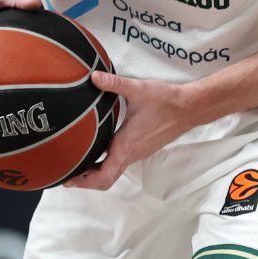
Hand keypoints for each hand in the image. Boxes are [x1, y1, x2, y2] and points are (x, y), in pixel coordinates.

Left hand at [65, 71, 202, 190]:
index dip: (84, 181)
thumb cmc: (166, 101)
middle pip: (106, 180)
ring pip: (114, 172)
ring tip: (79, 163)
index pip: (104, 175)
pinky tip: (99, 151)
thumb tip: (94, 77)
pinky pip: (121, 163)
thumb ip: (114, 83)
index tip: (69, 178)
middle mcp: (131, 154)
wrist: (189, 107)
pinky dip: (106, 165)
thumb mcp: (138, 89)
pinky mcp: (142, 149)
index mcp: (126, 145)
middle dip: (85, 180)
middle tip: (68, 173)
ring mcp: (138, 153)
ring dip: (96, 173)